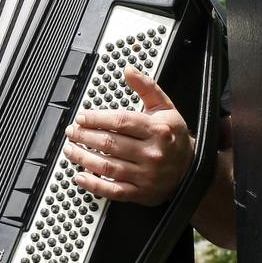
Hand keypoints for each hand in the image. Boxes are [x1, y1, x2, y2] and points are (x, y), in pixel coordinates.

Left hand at [62, 67, 193, 206]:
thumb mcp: (165, 108)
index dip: (96, 118)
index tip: (81, 117)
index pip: (120, 122)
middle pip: (110, 143)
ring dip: (83, 158)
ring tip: (70, 149)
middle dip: (85, 136)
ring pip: (107, 166)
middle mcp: (152, 153)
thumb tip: (129, 70)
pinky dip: (94, 185)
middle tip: (71, 131)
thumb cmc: (173, 136)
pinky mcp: (141, 192)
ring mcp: (146, 175)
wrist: (191, 169)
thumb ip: (146, 87)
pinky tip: (80, 176)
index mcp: (157, 130)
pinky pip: (113, 190)